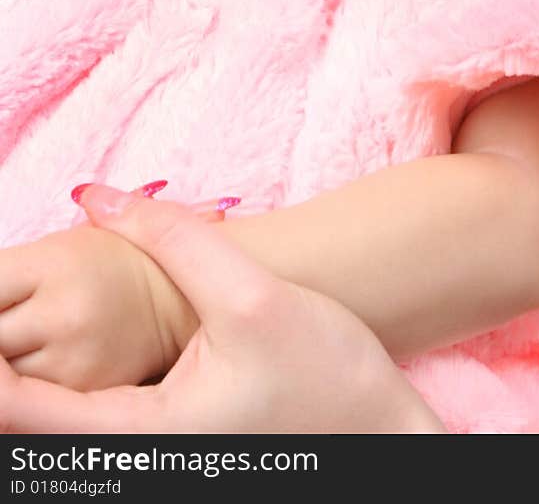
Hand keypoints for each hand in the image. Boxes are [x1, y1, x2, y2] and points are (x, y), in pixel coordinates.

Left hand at [0, 186, 445, 433]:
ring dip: (25, 375)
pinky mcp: (167, 448)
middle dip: (7, 359)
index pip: (18, 413)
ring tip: (17, 317)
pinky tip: (59, 341)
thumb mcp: (250, 295)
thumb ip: (172, 239)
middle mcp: (136, 459)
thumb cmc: (327, 376)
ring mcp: (151, 458)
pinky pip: (89, 422)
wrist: (384, 431)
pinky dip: (56, 386)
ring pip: (56, 424)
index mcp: (141, 437)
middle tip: (3, 302)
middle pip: (28, 423)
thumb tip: (93, 195)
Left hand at [0, 218, 192, 389]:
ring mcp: (76, 363)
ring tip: (16, 348)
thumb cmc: (105, 264)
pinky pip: (27, 411)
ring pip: (3, 383)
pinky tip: (22, 376)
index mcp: (55, 265)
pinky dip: (16, 398)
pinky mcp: (87, 397)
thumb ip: (1, 275)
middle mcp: (66, 316)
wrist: (174, 299)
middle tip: (7, 334)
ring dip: (4, 370)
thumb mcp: (53, 248)